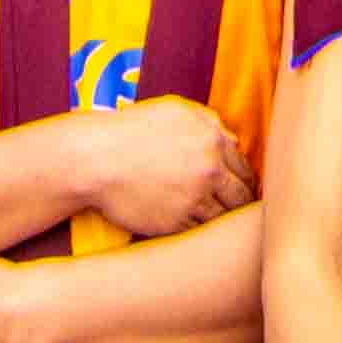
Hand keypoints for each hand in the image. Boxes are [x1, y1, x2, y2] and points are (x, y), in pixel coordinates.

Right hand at [79, 97, 254, 241]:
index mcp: (212, 139)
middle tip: (237, 210)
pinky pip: (198, 231)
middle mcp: (208, 169)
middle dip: (242, 204)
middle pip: (242, 196)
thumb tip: (234, 141)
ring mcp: (193, 198)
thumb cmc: (132, 130)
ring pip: (223, 217)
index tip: (243, 189)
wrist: (96, 158)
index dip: (245, 180)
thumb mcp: (174, 111)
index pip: (244, 168)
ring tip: (218, 222)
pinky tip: (192, 224)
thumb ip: (209, 122)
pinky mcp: (175, 223)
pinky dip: (198, 229)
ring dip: (221, 219)